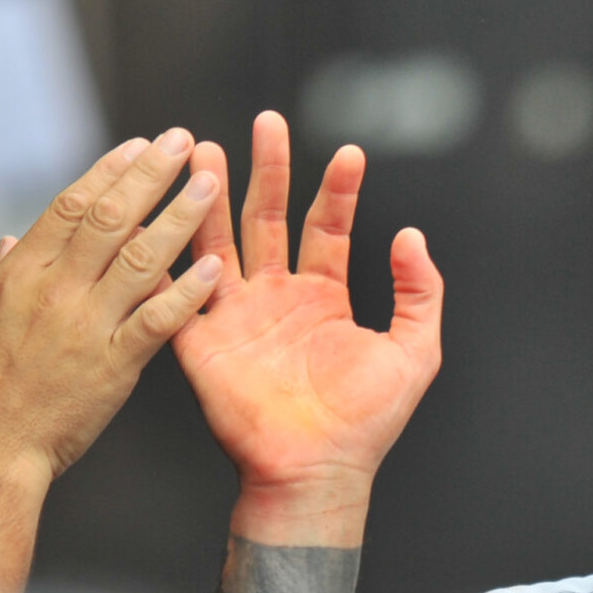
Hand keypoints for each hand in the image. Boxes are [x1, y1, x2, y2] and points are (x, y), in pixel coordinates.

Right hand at [0, 130, 225, 490]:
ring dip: (180, 217)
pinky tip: (214, 266)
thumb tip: (11, 239)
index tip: (140, 145)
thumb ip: (0, 278)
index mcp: (18, 273)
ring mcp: (85, 326)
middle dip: (151, 174)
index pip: (71, 206)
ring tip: (211, 184)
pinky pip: (158, 319)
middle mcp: (53, 290)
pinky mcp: (113, 365)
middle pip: (111, 218)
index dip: (110, 171)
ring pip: (141, 258)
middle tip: (184, 142)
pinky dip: (188, 290)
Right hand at [174, 112, 442, 541]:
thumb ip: (421, 292)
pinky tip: (171, 211)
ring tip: (203, 148)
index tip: (350, 152)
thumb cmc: (368, 422)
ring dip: (211, 196)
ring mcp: (236, 315)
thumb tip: (410, 233)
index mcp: (324, 297)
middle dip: (267, 169)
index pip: (328, 227)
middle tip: (266, 120)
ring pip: (218, 240)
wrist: (318, 472)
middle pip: (268, 219)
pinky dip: (175, 253)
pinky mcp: (201, 341)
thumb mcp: (415, 351)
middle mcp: (276, 298)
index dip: (338, 189)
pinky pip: (181, 290)